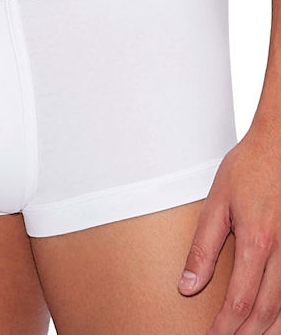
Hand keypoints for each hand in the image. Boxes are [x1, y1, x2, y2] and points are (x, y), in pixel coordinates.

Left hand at [178, 128, 280, 333]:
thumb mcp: (216, 203)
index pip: (239, 300)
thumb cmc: (246, 170)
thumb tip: (188, 284)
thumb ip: (202, 247)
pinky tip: (274, 318)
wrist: (279, 145)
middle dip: (245, 334)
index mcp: (257, 242)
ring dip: (268, 329)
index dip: (225, 326)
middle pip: (267, 311)